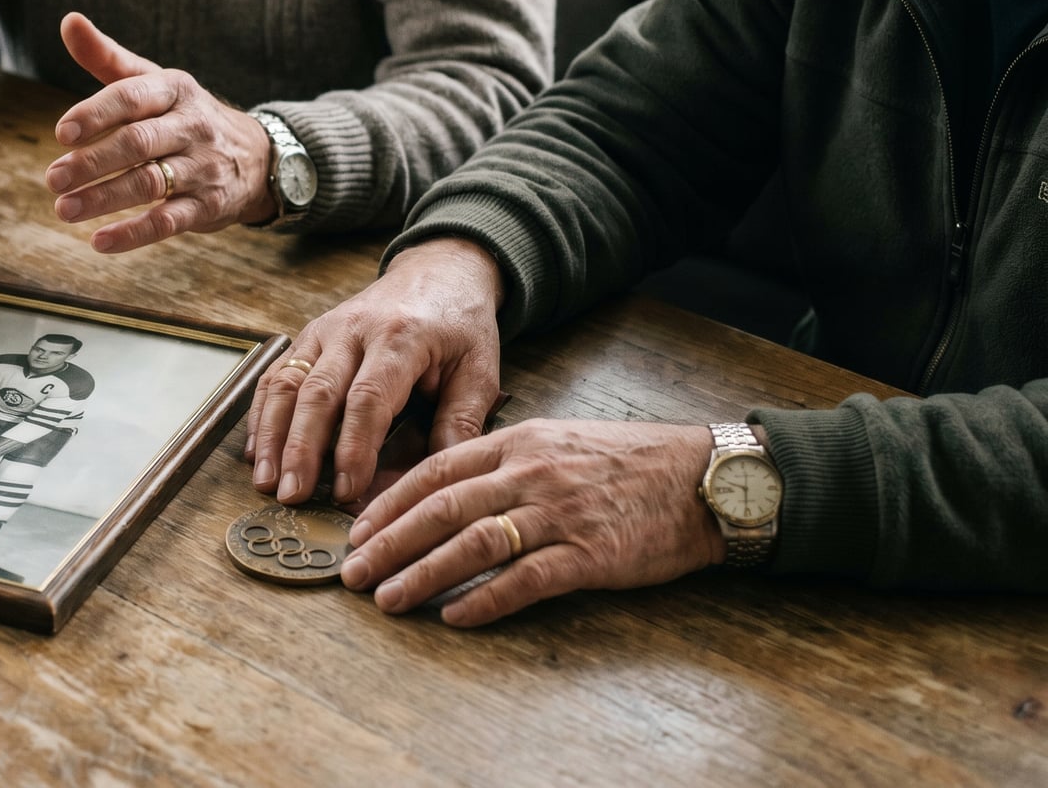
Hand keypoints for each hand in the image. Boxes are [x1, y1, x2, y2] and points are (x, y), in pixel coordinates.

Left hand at [45, 13, 275, 252]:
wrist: (257, 156)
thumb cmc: (185, 116)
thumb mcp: (155, 82)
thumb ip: (108, 58)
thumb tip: (68, 21)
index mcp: (174, 89)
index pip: (133, 96)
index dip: (96, 113)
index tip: (62, 133)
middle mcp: (192, 126)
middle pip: (138, 142)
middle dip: (93, 162)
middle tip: (53, 179)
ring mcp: (202, 167)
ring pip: (150, 182)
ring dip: (104, 199)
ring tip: (64, 209)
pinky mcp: (208, 206)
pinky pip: (169, 221)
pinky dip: (133, 233)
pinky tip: (100, 242)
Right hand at [245, 237, 503, 505]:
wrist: (438, 270)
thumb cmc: (460, 325)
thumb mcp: (479, 369)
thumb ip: (460, 422)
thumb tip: (437, 479)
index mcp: (401, 339)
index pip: (368, 398)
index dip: (353, 448)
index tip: (347, 491)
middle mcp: (355, 331)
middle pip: (317, 392)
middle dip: (300, 449)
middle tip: (292, 494)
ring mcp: (326, 330)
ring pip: (287, 383)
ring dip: (272, 435)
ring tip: (266, 480)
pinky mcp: (309, 334)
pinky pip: (277, 375)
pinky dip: (262, 414)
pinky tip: (257, 450)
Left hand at [338, 420, 724, 625]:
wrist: (705, 477)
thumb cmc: (627, 462)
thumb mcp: (556, 442)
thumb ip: (500, 463)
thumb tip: (440, 489)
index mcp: (518, 443)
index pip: (434, 471)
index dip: (389, 502)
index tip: (356, 530)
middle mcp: (530, 474)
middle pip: (441, 508)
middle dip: (388, 542)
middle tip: (353, 572)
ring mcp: (559, 514)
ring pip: (472, 545)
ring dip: (422, 574)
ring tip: (389, 599)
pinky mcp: (589, 555)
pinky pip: (524, 580)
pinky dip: (484, 599)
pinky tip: (455, 616)